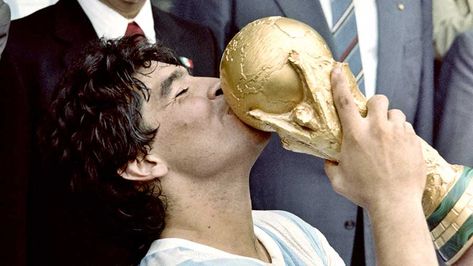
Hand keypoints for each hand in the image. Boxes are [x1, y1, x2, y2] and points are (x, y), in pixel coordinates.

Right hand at [324, 66, 426, 211]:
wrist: (395, 203)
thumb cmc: (365, 193)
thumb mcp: (339, 181)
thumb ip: (331, 167)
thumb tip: (329, 161)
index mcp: (356, 135)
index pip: (344, 101)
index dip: (339, 83)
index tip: (336, 70)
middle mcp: (377, 129)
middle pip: (377, 99)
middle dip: (374, 104)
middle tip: (373, 117)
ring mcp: (397, 134)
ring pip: (395, 113)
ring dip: (390, 121)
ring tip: (388, 137)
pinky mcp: (413, 141)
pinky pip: (407, 129)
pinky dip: (402, 134)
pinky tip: (398, 149)